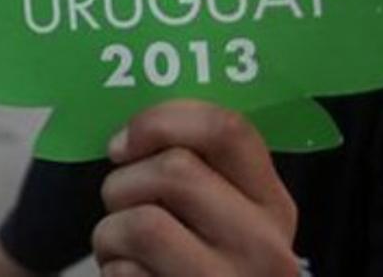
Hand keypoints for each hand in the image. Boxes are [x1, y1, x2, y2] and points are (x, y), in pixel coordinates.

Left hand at [91, 100, 298, 276]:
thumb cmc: (192, 266)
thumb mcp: (216, 217)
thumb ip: (193, 170)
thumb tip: (129, 138)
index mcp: (273, 206)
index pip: (227, 129)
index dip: (159, 122)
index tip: (124, 144)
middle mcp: (266, 248)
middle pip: (173, 170)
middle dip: (122, 184)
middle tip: (121, 208)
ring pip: (141, 222)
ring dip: (109, 233)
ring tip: (122, 251)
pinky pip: (125, 274)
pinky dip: (113, 273)